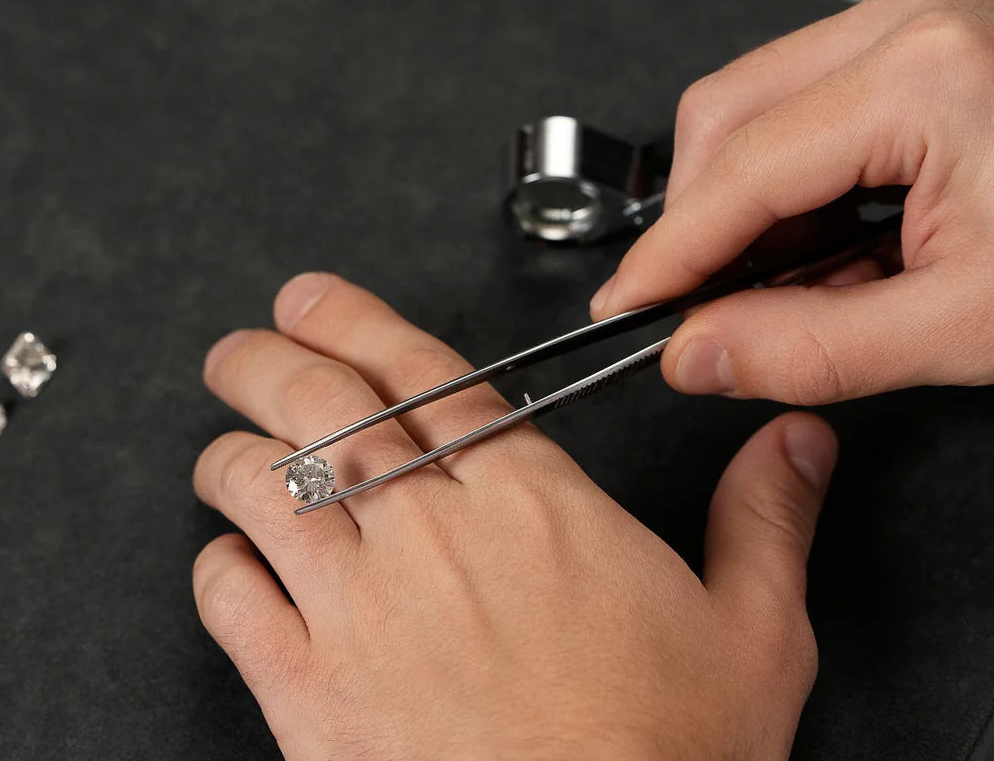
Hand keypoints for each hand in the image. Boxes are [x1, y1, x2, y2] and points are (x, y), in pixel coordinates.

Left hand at [192, 273, 835, 759]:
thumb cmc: (667, 760)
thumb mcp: (754, 634)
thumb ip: (764, 520)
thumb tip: (794, 442)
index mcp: (530, 503)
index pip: (423, 377)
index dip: (356, 321)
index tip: (313, 297)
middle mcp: (433, 538)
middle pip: (323, 412)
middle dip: (266, 362)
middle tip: (239, 347)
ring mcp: (359, 613)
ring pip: (262, 490)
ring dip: (228, 454)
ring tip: (219, 443)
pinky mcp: (309, 697)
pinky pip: (232, 604)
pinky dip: (218, 567)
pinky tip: (228, 561)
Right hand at [591, 0, 993, 404]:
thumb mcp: (973, 326)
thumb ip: (814, 345)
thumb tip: (701, 351)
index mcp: (925, 76)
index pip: (742, 170)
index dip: (671, 254)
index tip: (629, 309)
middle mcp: (910, 23)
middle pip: (727, 118)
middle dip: (702, 225)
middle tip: (701, 312)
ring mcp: (914, 22)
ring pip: (752, 107)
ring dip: (746, 209)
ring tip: (785, 292)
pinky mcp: (917, 44)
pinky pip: (801, 105)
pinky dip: (791, 188)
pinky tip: (821, 251)